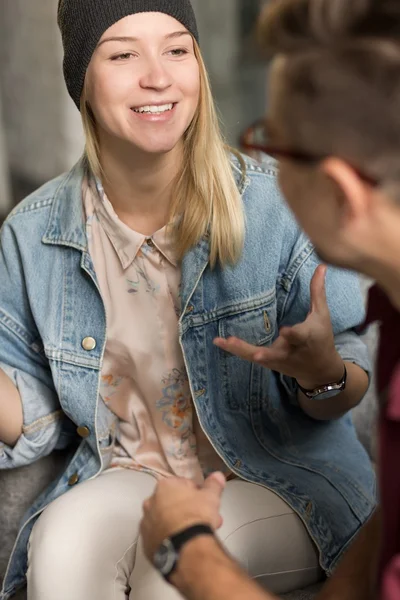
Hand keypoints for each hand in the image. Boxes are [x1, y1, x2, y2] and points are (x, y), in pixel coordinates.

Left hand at [140, 472, 225, 561]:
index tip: (205, 503)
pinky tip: (182, 543)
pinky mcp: (146, 543)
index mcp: (164, 486)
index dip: (197, 494)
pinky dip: (169, 538)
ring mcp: (146, 524)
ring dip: (177, 524)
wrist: (186, 547)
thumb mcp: (210, 497)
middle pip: (172, 503)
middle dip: (188, 510)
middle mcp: (151, 502)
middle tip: (203, 520)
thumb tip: (217, 476)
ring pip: (165, 520)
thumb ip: (213, 484)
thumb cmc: (196, 516)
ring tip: (194, 534)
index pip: (183, 485)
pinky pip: (160, 537)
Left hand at [214, 265, 343, 387]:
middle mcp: (290, 351)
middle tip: (256, 355)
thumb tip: (322, 266)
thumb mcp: (321, 315)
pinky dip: (235, 350)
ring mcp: (278, 359)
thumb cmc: (322, 338)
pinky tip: (219, 341)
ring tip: (223, 341)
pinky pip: (249, 356)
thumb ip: (317, 291)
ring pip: (258, 356)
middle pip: (275, 353)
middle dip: (265, 354)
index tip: (284, 330)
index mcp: (306, 338)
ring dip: (240, 350)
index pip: (298, 337)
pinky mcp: (268, 363)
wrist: (320, 370)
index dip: (292, 335)